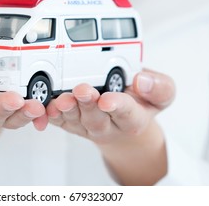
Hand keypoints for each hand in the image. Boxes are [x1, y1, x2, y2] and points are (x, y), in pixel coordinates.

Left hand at [46, 69, 174, 184]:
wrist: (124, 118)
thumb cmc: (141, 102)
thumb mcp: (162, 93)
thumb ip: (159, 88)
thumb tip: (141, 81)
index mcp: (133, 118)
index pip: (127, 114)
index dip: (117, 106)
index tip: (108, 100)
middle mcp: (108, 125)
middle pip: (96, 119)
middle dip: (88, 105)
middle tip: (82, 90)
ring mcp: (87, 125)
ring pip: (75, 121)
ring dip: (67, 110)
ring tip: (62, 99)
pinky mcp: (70, 123)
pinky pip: (58, 122)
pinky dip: (50, 115)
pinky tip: (46, 107)